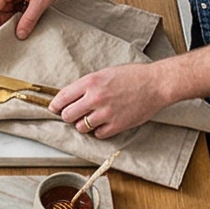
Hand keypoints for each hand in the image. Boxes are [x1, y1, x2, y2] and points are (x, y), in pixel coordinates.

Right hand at [0, 0, 72, 38]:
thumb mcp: (40, 2)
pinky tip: (28, 11)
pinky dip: (17, 8)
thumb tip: (19, 34)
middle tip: (16, 31)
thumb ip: (28, 20)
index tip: (0, 36)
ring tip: (26, 20)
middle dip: (4, 20)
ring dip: (12, 14)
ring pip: (4, 4)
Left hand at [50, 62, 176, 142]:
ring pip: (81, 127)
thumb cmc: (132, 76)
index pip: (62, 97)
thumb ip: (87, 85)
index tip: (54, 108)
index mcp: (91, 82)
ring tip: (92, 118)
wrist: (155, 84)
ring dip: (84, 124)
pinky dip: (98, 131)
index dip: (55, 105)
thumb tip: (70, 97)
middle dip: (68, 116)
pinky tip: (104, 123)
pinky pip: (98, 135)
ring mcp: (106, 113)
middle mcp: (95, 98)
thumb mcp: (104, 73)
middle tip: (74, 114)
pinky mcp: (117, 125)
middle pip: (68, 115)